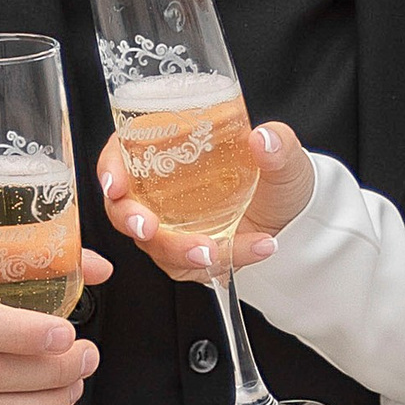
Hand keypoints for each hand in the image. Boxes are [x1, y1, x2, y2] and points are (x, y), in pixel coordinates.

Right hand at [97, 122, 315, 281]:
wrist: (295, 216)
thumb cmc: (275, 175)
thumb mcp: (282, 156)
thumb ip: (278, 144)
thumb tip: (265, 139)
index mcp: (167, 152)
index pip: (121, 155)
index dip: (110, 169)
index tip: (116, 185)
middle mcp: (160, 191)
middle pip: (123, 208)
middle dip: (132, 220)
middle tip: (151, 228)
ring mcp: (171, 226)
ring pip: (155, 244)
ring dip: (180, 250)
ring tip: (217, 249)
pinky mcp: (188, 255)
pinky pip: (191, 265)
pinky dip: (223, 260)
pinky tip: (257, 247)